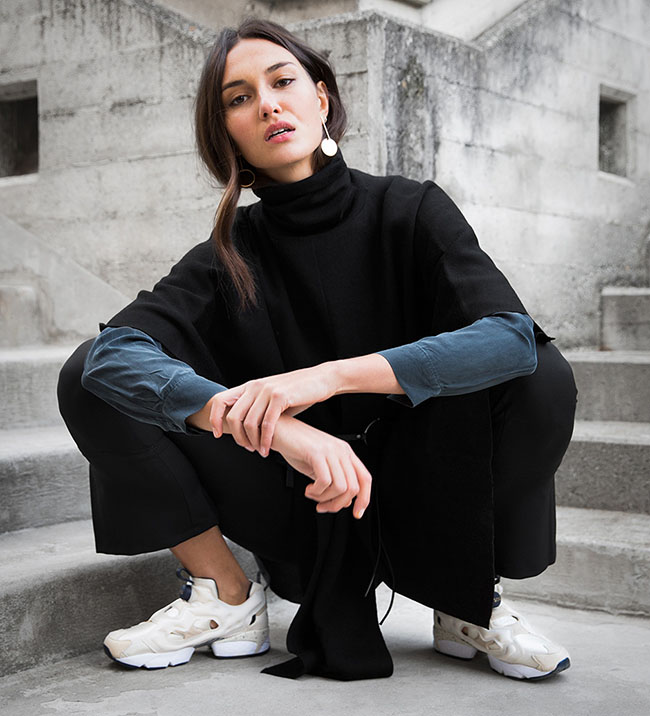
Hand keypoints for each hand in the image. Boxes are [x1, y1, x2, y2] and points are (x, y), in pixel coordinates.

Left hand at [209, 363, 336, 456]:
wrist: (321, 379)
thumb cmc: (298, 393)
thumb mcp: (272, 398)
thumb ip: (258, 408)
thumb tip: (246, 426)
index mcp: (250, 386)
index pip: (220, 400)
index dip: (214, 418)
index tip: (218, 435)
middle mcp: (254, 386)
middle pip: (233, 416)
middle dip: (237, 437)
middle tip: (247, 448)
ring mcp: (266, 390)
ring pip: (249, 422)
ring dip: (253, 441)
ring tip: (260, 451)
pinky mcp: (280, 397)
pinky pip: (266, 423)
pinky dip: (265, 440)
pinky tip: (268, 448)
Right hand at [273, 417, 371, 518]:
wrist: (280, 430)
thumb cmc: (297, 447)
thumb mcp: (319, 466)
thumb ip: (333, 482)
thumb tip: (344, 502)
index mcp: (345, 453)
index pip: (365, 478)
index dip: (364, 499)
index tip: (356, 513)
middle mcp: (341, 450)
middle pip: (353, 488)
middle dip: (337, 504)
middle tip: (322, 506)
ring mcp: (330, 451)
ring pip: (340, 487)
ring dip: (324, 498)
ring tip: (312, 494)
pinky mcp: (316, 453)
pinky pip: (325, 481)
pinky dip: (316, 492)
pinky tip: (308, 489)